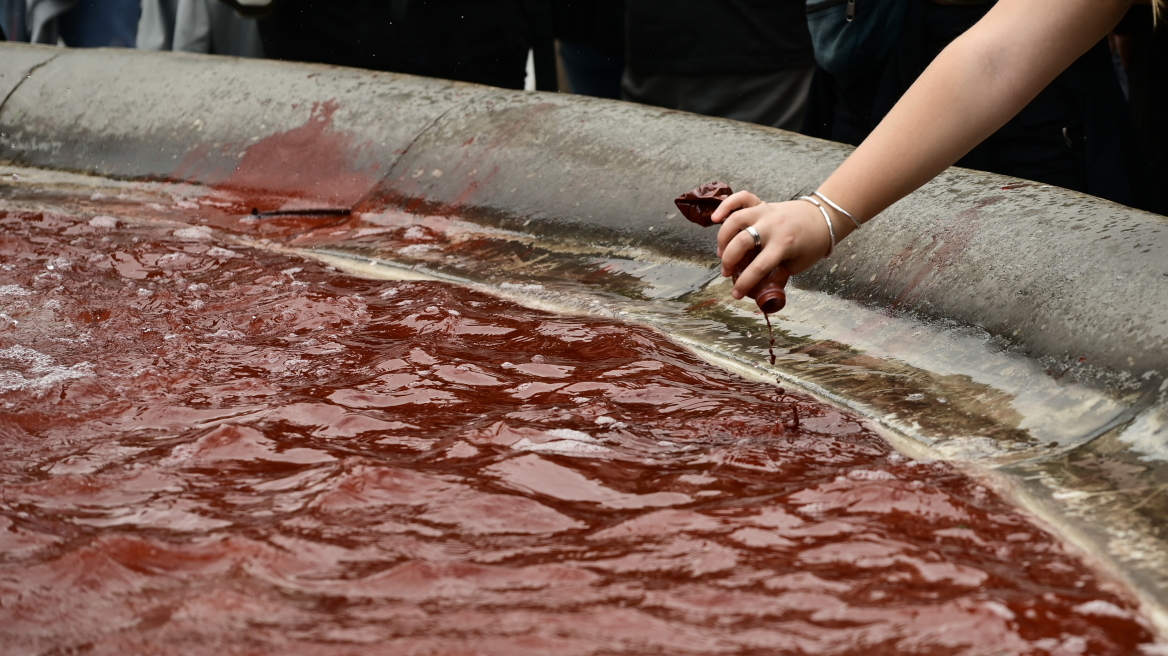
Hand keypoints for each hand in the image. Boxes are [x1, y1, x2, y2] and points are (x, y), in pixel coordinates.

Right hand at [710, 191, 837, 300]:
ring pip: (736, 220)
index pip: (758, 267)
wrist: (823, 217)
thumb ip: (775, 271)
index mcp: (784, 244)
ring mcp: (765, 212)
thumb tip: (754, 282)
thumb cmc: (812, 244)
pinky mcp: (762, 204)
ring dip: (723, 238)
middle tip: (727, 273)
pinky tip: (716, 218)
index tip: (736, 294)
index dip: (744, 283)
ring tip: (722, 252)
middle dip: (729, 261)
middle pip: (741, 242)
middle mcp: (772, 226)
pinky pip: (741, 199)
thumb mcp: (797, 264)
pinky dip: (726, 205)